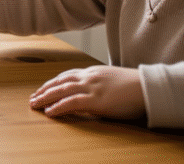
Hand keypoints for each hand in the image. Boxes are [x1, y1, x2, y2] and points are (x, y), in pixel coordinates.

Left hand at [29, 65, 145, 119]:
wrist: (150, 87)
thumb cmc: (137, 86)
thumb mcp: (114, 81)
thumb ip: (101, 84)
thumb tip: (94, 93)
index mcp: (94, 72)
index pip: (67, 75)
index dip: (53, 82)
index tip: (44, 88)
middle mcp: (89, 77)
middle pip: (59, 82)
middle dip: (44, 89)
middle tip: (33, 97)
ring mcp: (91, 88)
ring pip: (61, 90)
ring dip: (45, 97)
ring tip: (34, 104)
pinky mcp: (96, 100)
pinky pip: (71, 102)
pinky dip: (58, 107)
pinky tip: (49, 112)